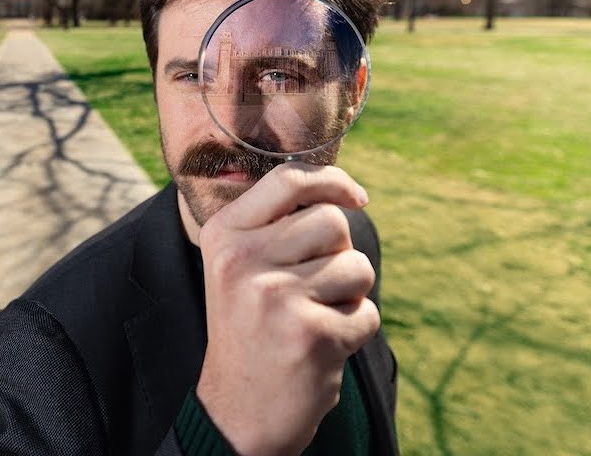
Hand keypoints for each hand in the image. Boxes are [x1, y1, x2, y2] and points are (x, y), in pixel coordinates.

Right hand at [194, 162, 378, 455]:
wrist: (238, 410)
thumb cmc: (250, 330)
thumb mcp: (240, 267)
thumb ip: (275, 224)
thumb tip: (341, 188)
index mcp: (223, 236)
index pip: (287, 179)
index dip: (333, 181)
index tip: (358, 197)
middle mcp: (243, 261)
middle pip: (332, 222)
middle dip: (340, 254)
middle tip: (313, 289)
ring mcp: (275, 297)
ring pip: (357, 267)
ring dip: (350, 295)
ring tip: (314, 318)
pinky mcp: (310, 335)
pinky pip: (367, 313)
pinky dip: (355, 332)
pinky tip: (321, 346)